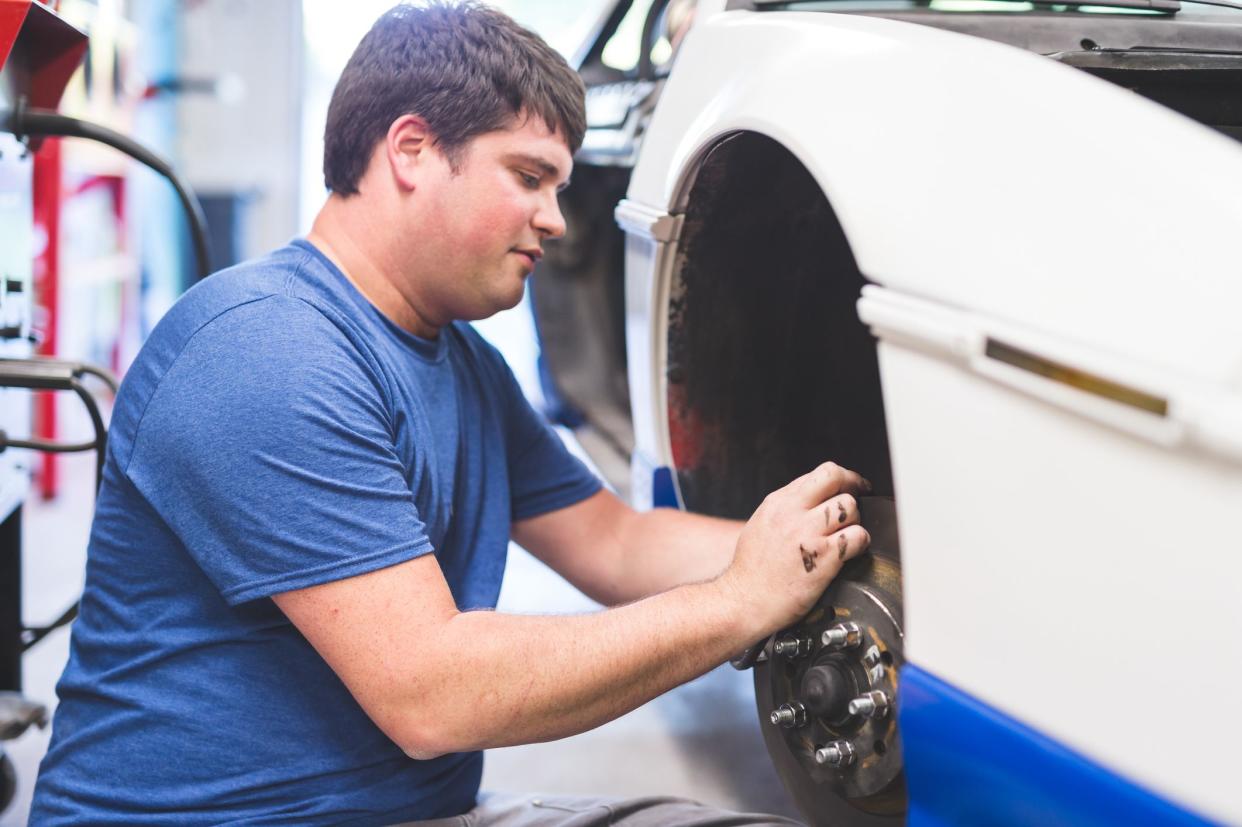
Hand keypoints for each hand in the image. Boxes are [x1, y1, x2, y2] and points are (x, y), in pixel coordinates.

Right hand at [716, 462, 871, 636]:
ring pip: (850, 506)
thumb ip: (788, 508)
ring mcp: (807, 535)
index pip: (821, 473)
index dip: (844, 479)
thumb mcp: (762, 524)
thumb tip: (815, 500)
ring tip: (849, 534)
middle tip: (860, 504)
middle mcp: (792, 513)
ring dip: (856, 520)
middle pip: (836, 478)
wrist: (742, 602)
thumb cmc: (751, 571)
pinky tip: (852, 552)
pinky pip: (857, 537)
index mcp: (779, 503)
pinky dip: (861, 542)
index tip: (851, 488)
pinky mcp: (822, 559)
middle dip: (854, 489)